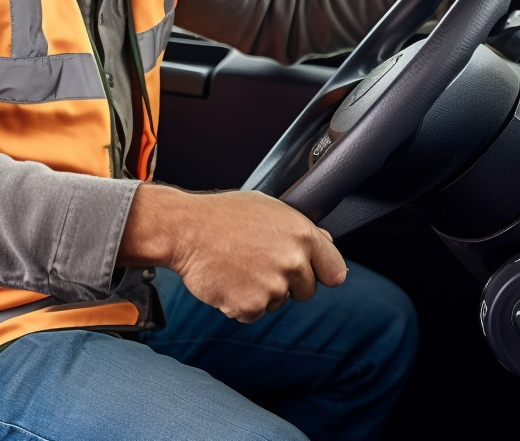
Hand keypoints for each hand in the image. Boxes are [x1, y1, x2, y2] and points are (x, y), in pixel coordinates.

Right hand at [118, 184, 346, 322]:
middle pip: (306, 291)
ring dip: (261, 292)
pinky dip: (240, 302)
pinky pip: (254, 313)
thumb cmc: (223, 215)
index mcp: (301, 234)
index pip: (335, 270)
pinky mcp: (250, 306)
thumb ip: (299, 228)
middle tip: (256, 261)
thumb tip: (325, 242)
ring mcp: (272, 287)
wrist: (184, 230)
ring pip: (278, 302)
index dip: (321, 272)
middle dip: (286, 281)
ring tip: (237, 265)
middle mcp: (292, 262)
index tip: (311, 272)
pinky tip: (227, 279)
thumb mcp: (267, 207)